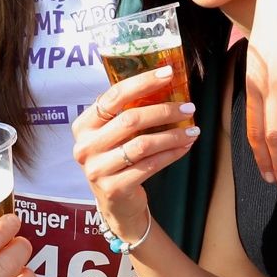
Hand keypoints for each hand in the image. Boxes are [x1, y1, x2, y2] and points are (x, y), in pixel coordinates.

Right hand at [70, 67, 196, 240]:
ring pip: (143, 144)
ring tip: (193, 130)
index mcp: (83, 125)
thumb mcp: (114, 135)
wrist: (116, 204)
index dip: (143, 82)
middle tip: (188, 107)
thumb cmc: (119, 160)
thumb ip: (127, 112)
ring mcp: (97, 169)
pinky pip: (150, 165)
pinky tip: (185, 147)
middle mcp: (85, 146)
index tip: (168, 73)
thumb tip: (165, 83)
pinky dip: (171, 154)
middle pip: (130, 119)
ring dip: (173, 135)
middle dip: (164, 111)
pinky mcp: (113, 188)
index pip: (114, 96)